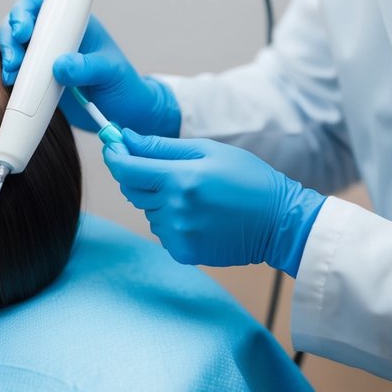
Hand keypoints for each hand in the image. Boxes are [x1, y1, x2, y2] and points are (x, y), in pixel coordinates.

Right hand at [0, 0, 180, 136]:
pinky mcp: (40, 79)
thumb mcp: (111, 73)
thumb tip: (60, 66)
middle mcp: (58, 36)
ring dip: (8, 58)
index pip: (45, 5)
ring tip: (12, 76)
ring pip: (17, 48)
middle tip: (13, 60)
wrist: (124, 114)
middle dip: (10, 39)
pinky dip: (12, 76)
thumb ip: (88, 68)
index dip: (26, 12)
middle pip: (22, 24)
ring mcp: (47, 57)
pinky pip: (19, 72)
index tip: (22, 32)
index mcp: (76, 24)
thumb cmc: (123, 86)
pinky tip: (12, 85)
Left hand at [102, 130, 324, 275]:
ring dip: (159, 201)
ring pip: (148, 212)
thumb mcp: (208, 151)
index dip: (114, 156)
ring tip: (192, 195)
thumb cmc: (247, 178)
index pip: (127, 169)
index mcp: (181, 179)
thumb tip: (126, 139)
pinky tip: (197, 215)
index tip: (112, 146)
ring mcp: (178, 234)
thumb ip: (162, 146)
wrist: (279, 221)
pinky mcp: (184, 252)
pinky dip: (171, 221)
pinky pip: (162, 232)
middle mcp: (175, 209)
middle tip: (166, 170)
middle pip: (132, 191)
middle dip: (140, 177)